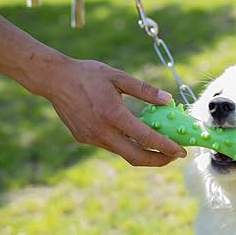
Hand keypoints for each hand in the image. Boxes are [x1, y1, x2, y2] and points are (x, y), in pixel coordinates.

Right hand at [44, 58, 186, 166]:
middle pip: (136, 157)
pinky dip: (127, 145)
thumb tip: (168, 99)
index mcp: (113, 115)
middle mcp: (102, 132)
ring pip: (124, 153)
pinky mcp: (85, 139)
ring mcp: (92, 138)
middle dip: (159, 160)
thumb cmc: (88, 74)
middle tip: (175, 156)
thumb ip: (145, 90)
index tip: (181, 151)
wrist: (53, 79)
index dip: (166, 147)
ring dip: (144, 153)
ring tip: (161, 146)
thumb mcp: (118, 76)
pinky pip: (112, 146)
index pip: (146, 138)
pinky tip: (136, 136)